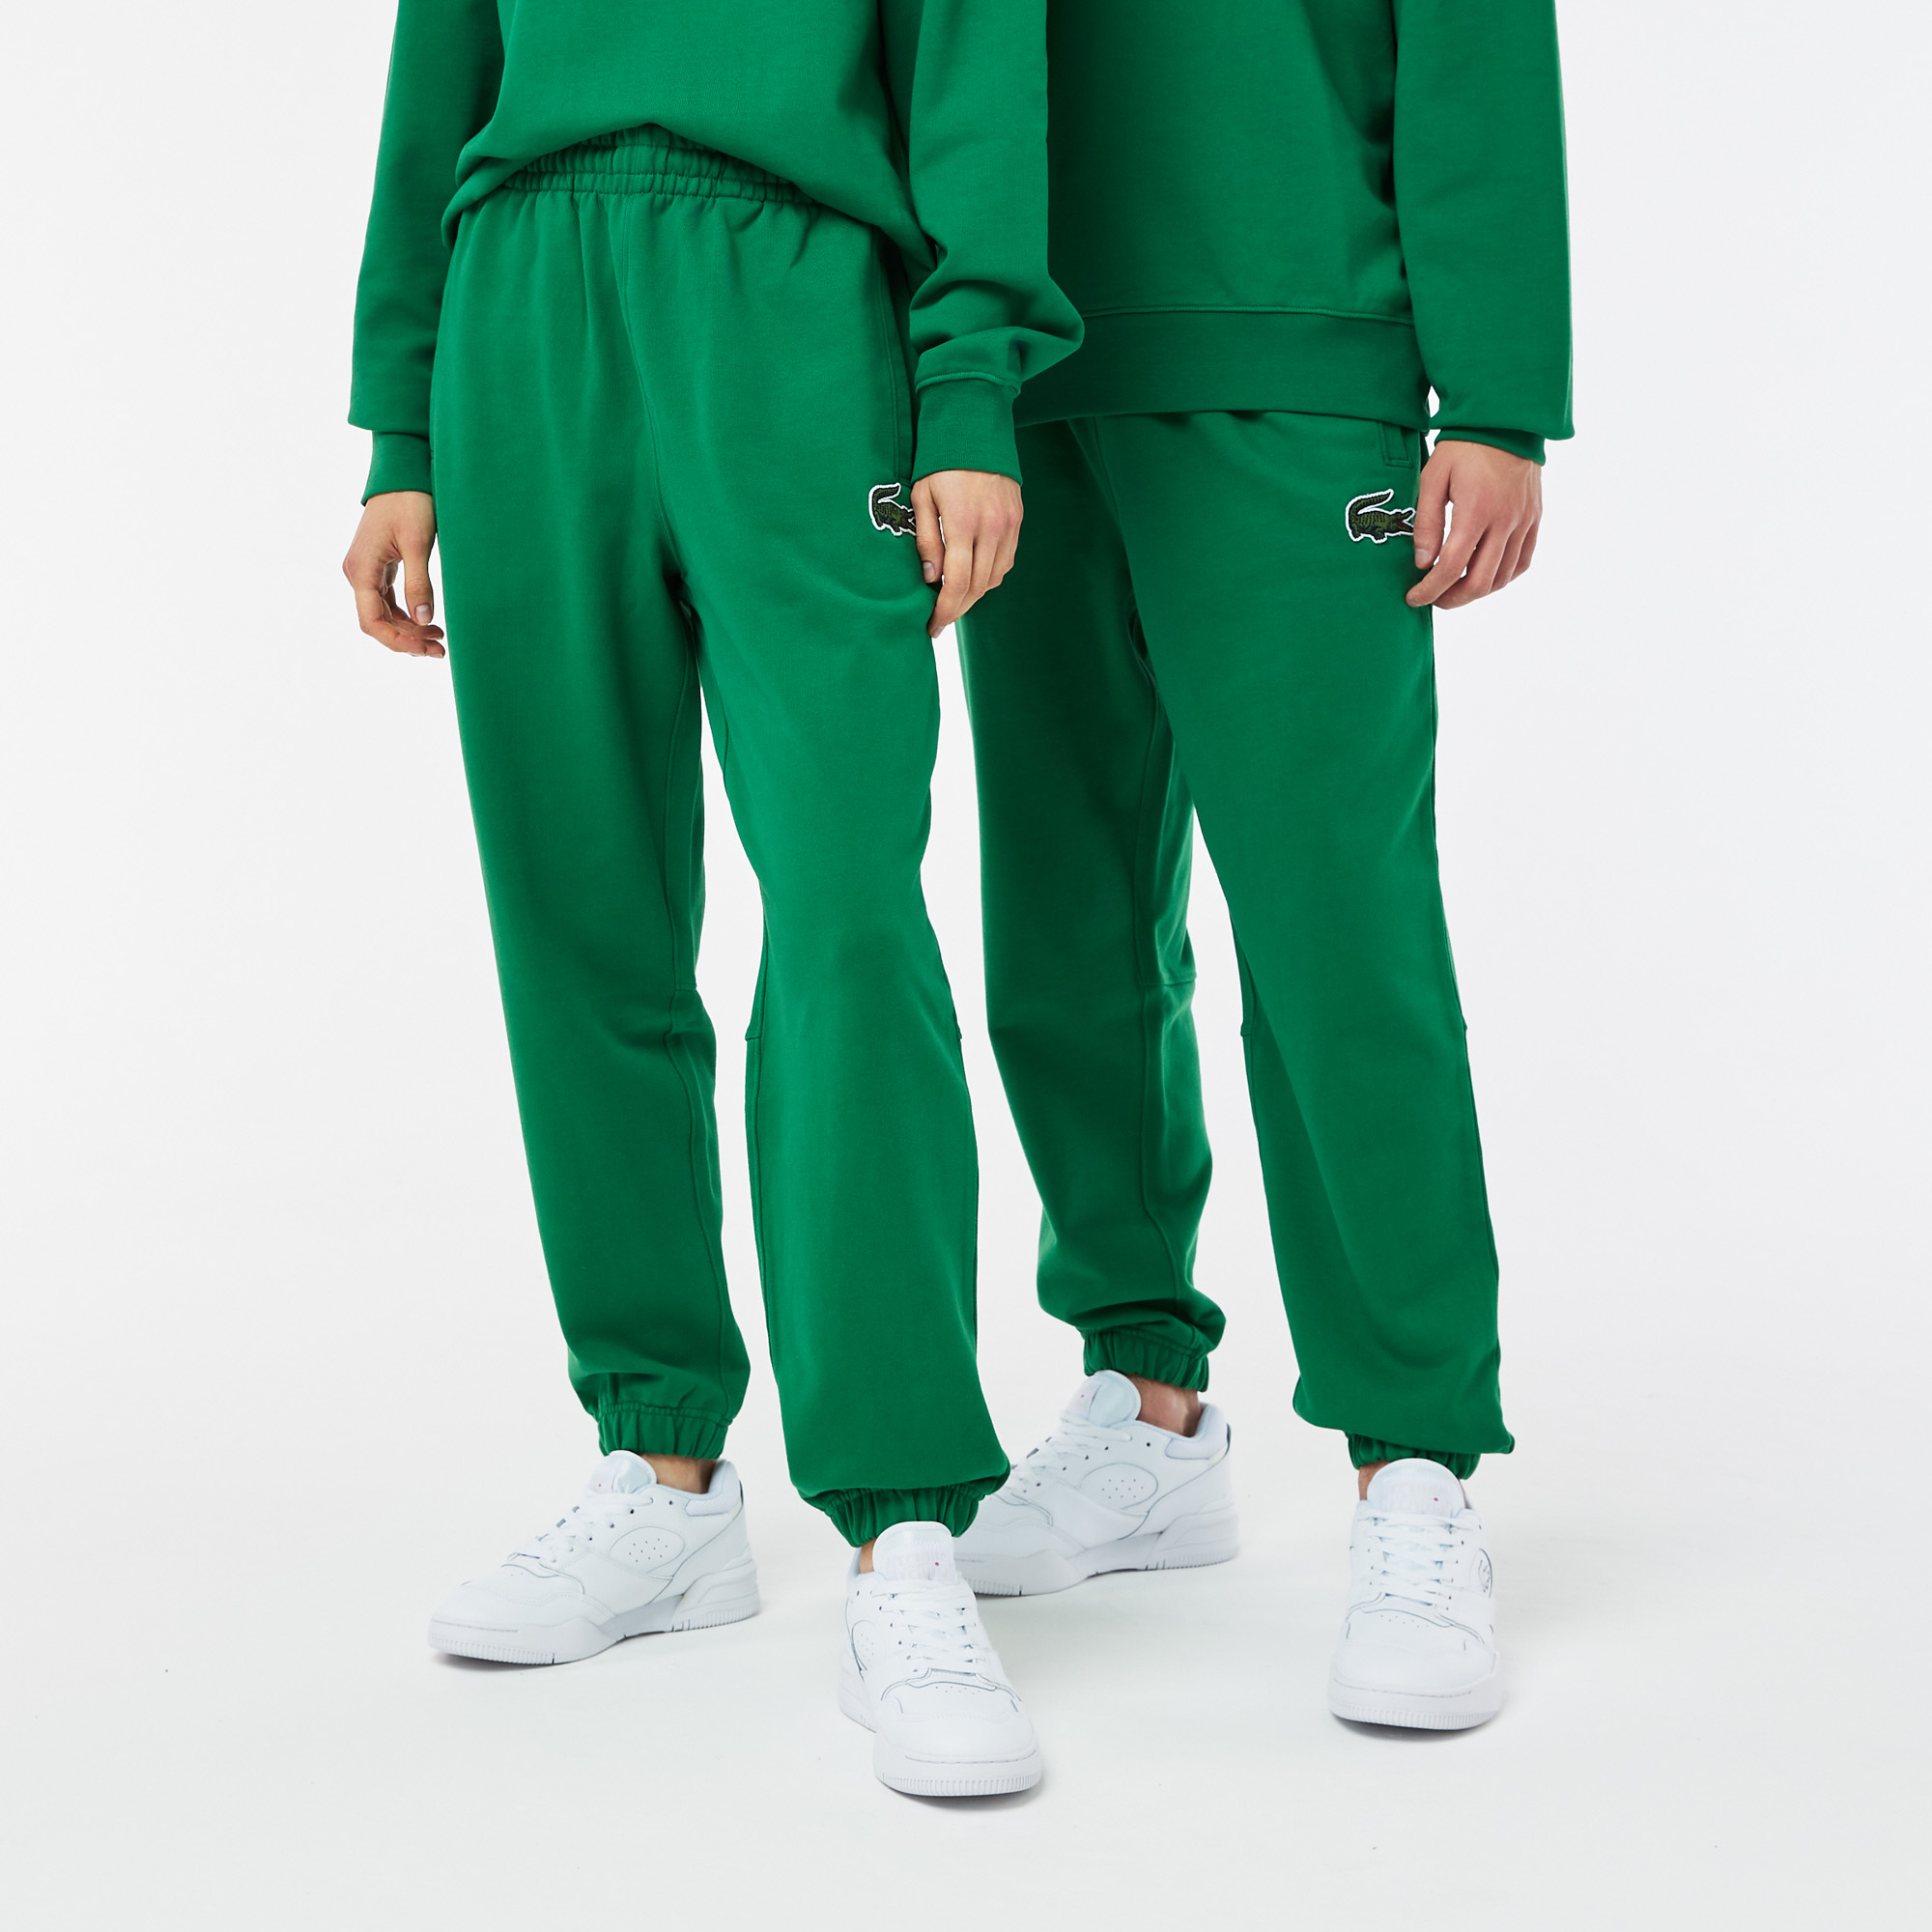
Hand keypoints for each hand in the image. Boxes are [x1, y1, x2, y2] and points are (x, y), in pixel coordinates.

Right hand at [343, 491, 444, 656]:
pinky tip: (428, 621)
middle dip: (408, 639)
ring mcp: (367, 570)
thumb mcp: (417, 543)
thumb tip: (424, 619)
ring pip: (384, 613)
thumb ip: (419, 583)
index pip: (372, 622)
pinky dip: (407, 614)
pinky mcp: (379, 566)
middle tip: (441, 650)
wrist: (403, 472)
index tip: (426, 648)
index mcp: (361, 570)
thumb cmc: (409, 502)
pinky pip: (389, 600)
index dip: (397, 641)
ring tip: (439, 639)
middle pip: (378, 622)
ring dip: (409, 629)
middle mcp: (358, 573)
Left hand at [912, 469, 1022, 637]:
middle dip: (958, 609)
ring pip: (994, 578)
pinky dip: (989, 576)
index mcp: (962, 522)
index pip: (956, 583)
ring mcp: (1008, 525)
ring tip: (954, 599)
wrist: (975, 426)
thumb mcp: (921, 496)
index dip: (944, 610)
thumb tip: (931, 578)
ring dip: (974, 595)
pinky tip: (973, 576)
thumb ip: (926, 539)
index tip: (932, 626)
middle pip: (977, 587)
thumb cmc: (940, 461)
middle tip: (940, 620)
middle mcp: (991, 527)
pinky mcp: (1017, 520)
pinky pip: (1005, 561)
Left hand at [1407, 441, 1541, 609]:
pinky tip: (1482, 575)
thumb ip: (1427, 523)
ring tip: (1453, 588)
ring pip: (1502, 578)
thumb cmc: (1463, 447)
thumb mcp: (1433, 478)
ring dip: (1475, 592)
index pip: (1450, 568)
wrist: (1506, 421)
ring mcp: (1524, 522)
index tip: (1413, 598)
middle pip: (1480, 582)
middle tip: (1432, 598)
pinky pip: (1522, 562)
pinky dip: (1501, 578)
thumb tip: (1423, 564)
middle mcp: (1505, 521)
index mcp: (1476, 511)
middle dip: (1451, 599)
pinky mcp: (1534, 519)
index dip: (1429, 590)